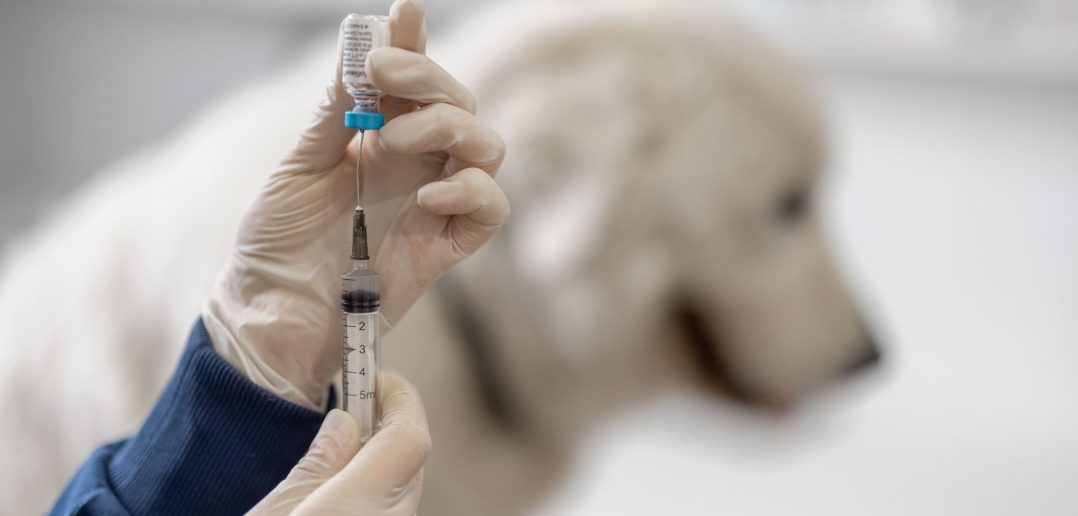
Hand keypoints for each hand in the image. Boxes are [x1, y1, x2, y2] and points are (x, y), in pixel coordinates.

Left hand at [202, 0, 507, 407]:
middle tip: (382, 75)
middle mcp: (414, 164)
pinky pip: (490, 208)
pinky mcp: (447, 246)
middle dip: (429, 78)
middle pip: (459, 103)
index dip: (415, 44)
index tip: (405, 11)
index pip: (411, 81)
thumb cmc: (275, 242)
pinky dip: (471, 189)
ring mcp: (434, 203)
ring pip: (486, 146)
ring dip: (448, 128)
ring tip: (391, 143)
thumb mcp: (296, 167)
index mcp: (376, 138)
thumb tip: (358, 47)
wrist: (271, 316)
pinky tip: (428, 190)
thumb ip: (335, 113)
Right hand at [248, 371, 429, 514]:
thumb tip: (345, 425)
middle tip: (353, 408)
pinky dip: (367, 493)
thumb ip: (316, 466)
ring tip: (336, 452)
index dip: (399, 398)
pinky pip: (385, 510)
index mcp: (366, 500)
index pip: (408, 435)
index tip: (377, 376)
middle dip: (384, 429)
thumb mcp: (275, 511)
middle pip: (408, 462)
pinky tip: (333, 495)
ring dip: (374, 465)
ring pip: (397, 490)